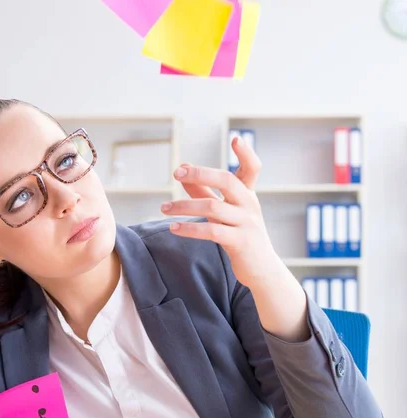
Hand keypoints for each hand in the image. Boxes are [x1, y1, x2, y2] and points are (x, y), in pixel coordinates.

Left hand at [161, 136, 282, 289]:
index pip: (253, 168)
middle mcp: (250, 205)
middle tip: (176, 173)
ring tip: (164, 208)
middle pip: (227, 181)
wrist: (262, 269)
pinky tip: (173, 227)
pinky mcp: (240, 242)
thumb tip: (183, 169)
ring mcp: (247, 223)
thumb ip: (204, 190)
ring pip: (213, 207)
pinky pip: (212, 231)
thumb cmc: (239, 235)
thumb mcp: (224, 211)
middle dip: (200, 174)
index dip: (246, 153)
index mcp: (247, 194)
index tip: (236, 139)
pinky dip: (190, 228)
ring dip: (184, 206)